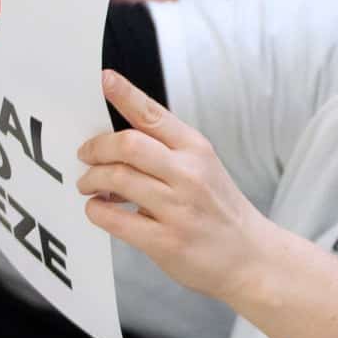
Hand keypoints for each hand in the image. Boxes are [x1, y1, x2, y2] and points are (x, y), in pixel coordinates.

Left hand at [80, 69, 279, 302]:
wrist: (252, 258)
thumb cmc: (221, 211)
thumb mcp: (205, 168)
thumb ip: (168, 151)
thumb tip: (116, 140)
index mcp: (197, 150)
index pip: (154, 115)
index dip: (125, 94)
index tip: (104, 79)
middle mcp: (189, 174)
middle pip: (127, 144)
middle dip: (95, 148)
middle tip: (85, 155)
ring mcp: (178, 209)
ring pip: (117, 179)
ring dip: (91, 179)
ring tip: (89, 185)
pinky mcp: (165, 241)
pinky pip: (115, 219)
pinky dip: (97, 210)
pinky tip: (99, 209)